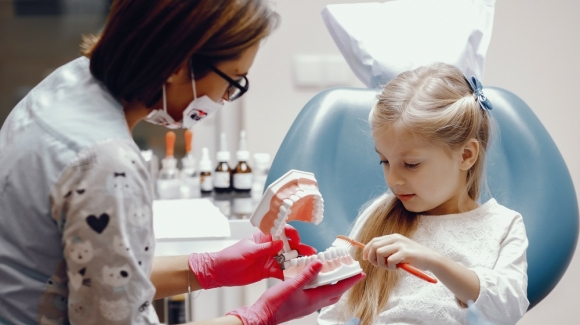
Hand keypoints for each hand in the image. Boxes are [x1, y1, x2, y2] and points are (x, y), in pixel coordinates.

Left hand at [189, 225, 315, 288]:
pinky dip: (289, 273)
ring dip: (298, 261)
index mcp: (263, 237)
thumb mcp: (248, 251)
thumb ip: (265, 248)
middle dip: (300, 249)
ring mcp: (270, 259)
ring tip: (309, 264)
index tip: (296, 239)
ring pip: (287, 259)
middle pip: (288, 246)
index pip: (281, 231)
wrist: (220, 272)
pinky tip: (297, 275)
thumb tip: (280, 243)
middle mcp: (269, 247)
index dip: (291, 234)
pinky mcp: (268, 271)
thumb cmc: (230, 256)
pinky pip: (282, 271)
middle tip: (311, 253)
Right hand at [226, 260, 365, 324]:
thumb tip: (320, 263)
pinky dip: (322, 286)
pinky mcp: (301, 304)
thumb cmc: (275, 303)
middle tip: (352, 273)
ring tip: (337, 274)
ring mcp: (307, 305)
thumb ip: (307, 274)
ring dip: (334, 285)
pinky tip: (316, 280)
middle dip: (345, 283)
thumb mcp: (292, 285)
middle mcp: (313, 304)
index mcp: (314, 299)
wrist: (262, 316)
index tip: (360, 274)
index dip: (350, 281)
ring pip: (327, 294)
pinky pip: (317, 295)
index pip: (338, 289)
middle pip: (335, 293)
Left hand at [362, 233, 435, 270]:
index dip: (367, 250)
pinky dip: (391, 266)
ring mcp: (400, 245)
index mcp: (393, 237)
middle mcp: (396, 238)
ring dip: (382, 264)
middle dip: (373, 258)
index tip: (366, 259)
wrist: (431, 259)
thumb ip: (387, 250)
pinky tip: (398, 267)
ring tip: (392, 266)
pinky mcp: (405, 253)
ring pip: (379, 253)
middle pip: (374, 246)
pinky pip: (390, 260)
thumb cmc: (413, 257)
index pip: (374, 241)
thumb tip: (370, 255)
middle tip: (380, 265)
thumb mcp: (399, 251)